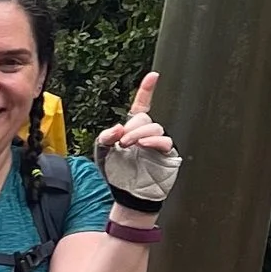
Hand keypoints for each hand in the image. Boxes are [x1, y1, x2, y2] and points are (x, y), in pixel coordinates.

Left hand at [96, 71, 181, 205]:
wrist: (127, 195)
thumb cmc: (116, 173)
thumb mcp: (103, 152)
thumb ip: (106, 136)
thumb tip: (119, 127)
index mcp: (133, 129)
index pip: (142, 105)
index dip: (147, 90)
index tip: (154, 76)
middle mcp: (147, 133)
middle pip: (144, 118)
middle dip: (132, 127)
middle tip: (123, 141)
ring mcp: (158, 144)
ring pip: (154, 128)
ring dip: (139, 134)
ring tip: (130, 146)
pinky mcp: (167, 155)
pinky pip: (164, 141)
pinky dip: (154, 141)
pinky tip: (144, 145)